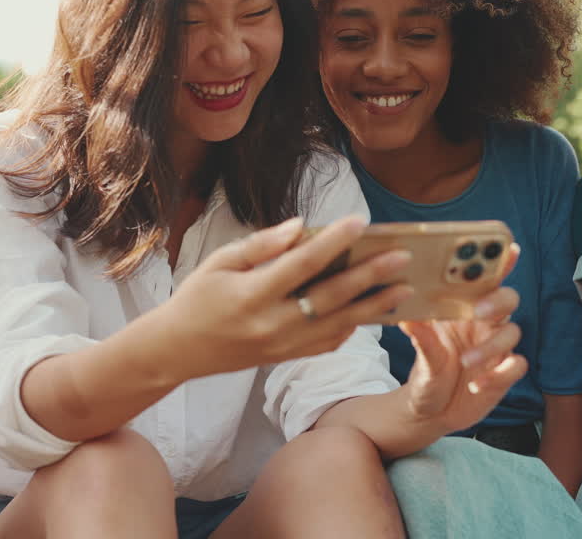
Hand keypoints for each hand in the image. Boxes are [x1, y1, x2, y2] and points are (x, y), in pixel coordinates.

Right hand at [156, 215, 412, 379]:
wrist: (178, 350)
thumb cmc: (197, 298)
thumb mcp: (219, 262)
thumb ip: (262, 245)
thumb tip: (301, 228)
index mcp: (251, 295)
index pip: (301, 265)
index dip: (333, 242)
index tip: (360, 222)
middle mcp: (272, 324)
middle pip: (330, 298)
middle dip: (370, 276)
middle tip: (402, 258)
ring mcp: (282, 346)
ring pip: (338, 326)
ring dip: (374, 306)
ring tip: (403, 288)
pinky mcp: (286, 358)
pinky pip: (328, 343)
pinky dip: (352, 326)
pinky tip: (372, 310)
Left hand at [399, 245, 527, 434]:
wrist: (430, 412)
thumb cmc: (426, 373)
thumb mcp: (421, 355)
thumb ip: (420, 337)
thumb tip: (407, 318)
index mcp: (464, 309)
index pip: (485, 279)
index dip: (499, 262)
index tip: (507, 248)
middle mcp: (484, 324)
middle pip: (507, 299)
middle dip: (497, 300)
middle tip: (478, 310)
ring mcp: (496, 348)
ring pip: (512, 334)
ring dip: (491, 346)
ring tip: (466, 361)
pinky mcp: (503, 375)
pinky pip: (514, 367)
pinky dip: (499, 375)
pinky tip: (476, 386)